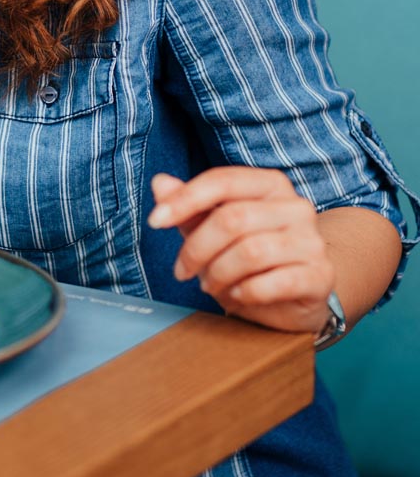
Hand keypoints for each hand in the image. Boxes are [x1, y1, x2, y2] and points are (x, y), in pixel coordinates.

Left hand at [149, 168, 335, 335]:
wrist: (298, 293)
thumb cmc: (249, 252)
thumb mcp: (212, 226)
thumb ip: (187, 205)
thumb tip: (160, 183)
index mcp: (269, 184)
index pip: (221, 181)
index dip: (183, 199)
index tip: (154, 220)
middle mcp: (296, 206)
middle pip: (232, 218)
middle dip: (197, 248)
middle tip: (183, 271)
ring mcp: (312, 241)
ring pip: (250, 251)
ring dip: (218, 273)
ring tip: (209, 284)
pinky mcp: (321, 276)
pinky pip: (274, 283)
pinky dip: (245, 292)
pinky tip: (236, 295)